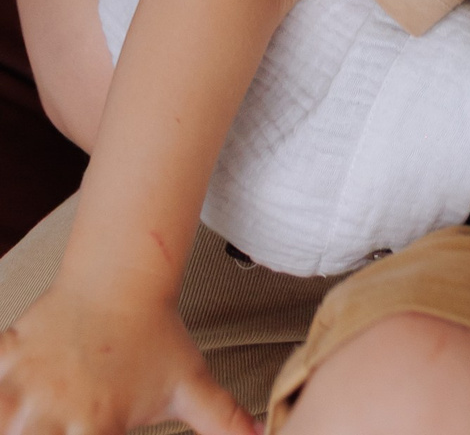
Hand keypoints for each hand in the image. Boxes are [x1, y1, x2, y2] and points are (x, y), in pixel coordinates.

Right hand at [0, 286, 251, 434]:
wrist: (121, 274)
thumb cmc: (156, 336)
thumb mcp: (190, 387)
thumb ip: (223, 422)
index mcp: (96, 427)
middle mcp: (54, 410)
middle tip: (51, 433)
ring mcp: (24, 382)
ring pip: (1, 417)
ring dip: (9, 422)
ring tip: (26, 423)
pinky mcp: (5, 355)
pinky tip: (7, 398)